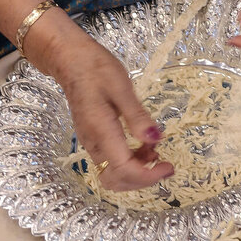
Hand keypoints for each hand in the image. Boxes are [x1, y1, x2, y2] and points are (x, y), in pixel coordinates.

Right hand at [28, 16, 172, 190]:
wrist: (71, 60)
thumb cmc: (96, 69)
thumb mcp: (122, 88)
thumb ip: (137, 116)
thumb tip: (156, 139)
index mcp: (101, 131)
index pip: (123, 169)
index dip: (148, 176)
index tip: (169, 167)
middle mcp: (93, 142)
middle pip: (115, 179)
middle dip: (142, 180)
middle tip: (165, 166)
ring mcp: (91, 142)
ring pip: (112, 173)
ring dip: (137, 170)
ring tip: (156, 152)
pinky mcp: (94, 137)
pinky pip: (111, 160)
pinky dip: (130, 161)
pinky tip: (144, 146)